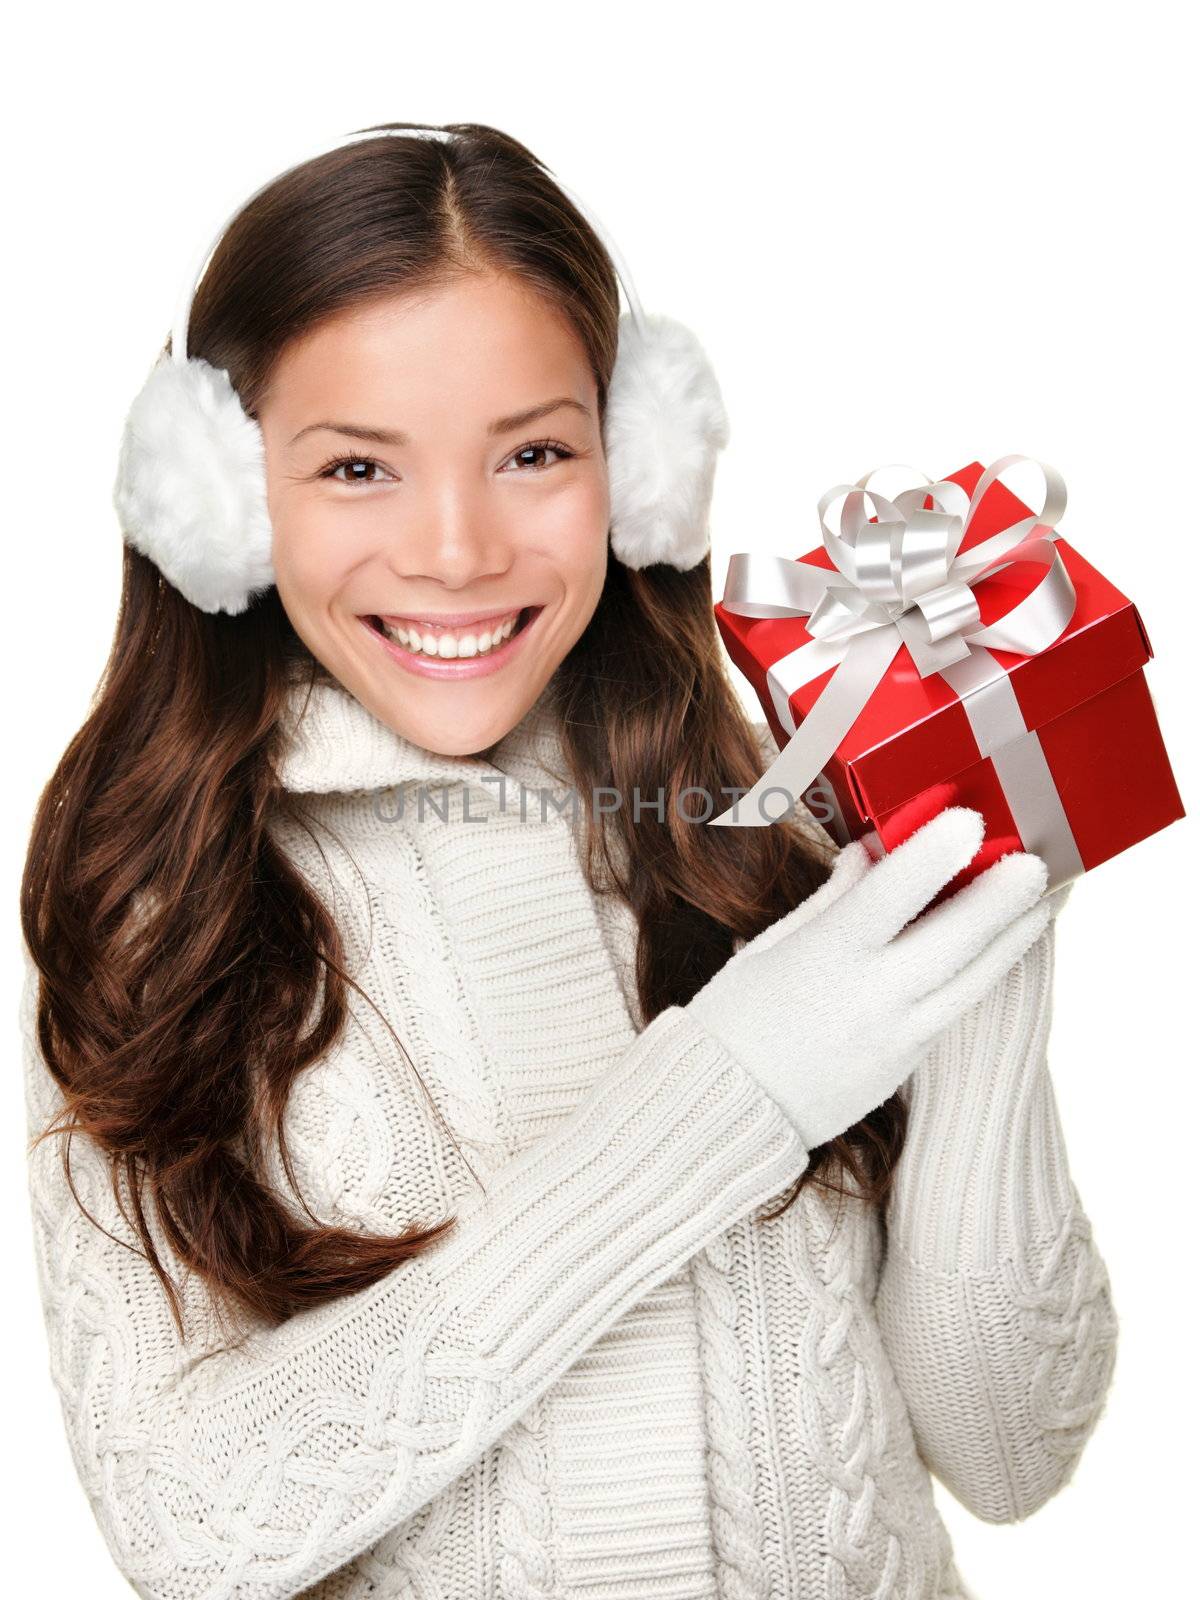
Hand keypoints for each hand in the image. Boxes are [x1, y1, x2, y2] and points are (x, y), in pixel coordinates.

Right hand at [685, 807, 1065, 1150]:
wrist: (728, 1110)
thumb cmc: (737, 1017)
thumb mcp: (773, 946)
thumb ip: (832, 898)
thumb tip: (871, 852)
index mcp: (824, 956)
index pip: (889, 896)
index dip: (932, 854)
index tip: (967, 817)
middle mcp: (868, 997)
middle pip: (954, 940)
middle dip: (1002, 896)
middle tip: (1037, 860)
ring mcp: (896, 1035)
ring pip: (974, 980)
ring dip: (1013, 937)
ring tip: (1041, 903)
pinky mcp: (907, 1064)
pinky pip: (957, 1009)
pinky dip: (985, 973)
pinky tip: (1002, 947)